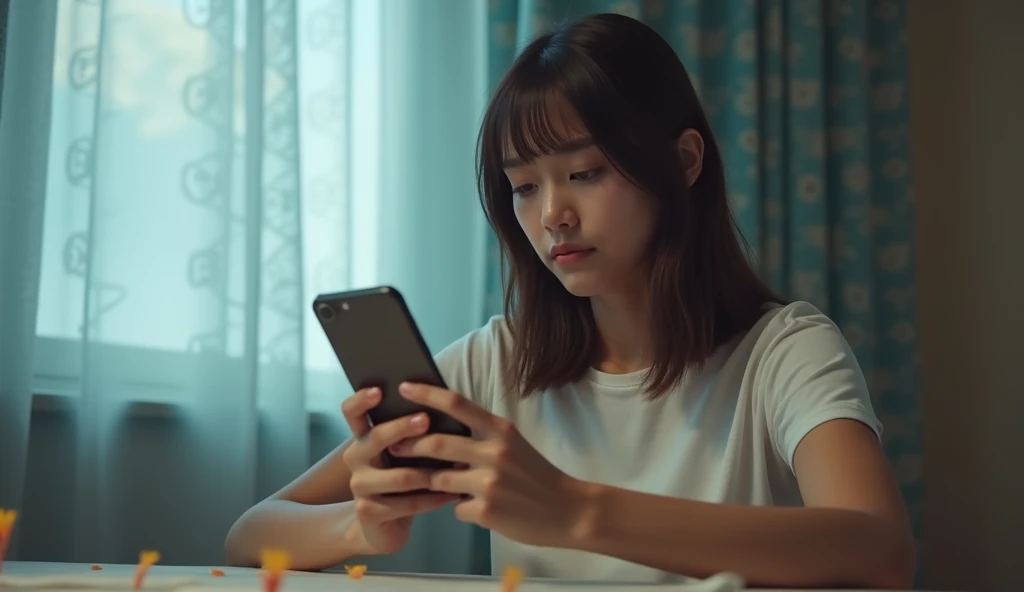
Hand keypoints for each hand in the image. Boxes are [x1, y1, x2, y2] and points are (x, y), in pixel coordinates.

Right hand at [339, 387, 460, 554]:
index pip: (352, 412)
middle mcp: (356, 458)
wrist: (384, 528)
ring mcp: (359, 486)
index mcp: (363, 437)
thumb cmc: (402, 481)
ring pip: (399, 476)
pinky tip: (452, 494)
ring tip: (458, 465)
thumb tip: (444, 409)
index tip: (380, 390)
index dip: (361, 399)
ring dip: (430, 472)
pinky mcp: (368, 512)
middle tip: (426, 419)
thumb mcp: (405, 455)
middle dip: (402, 427)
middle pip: (376, 437)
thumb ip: (414, 434)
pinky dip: (433, 499)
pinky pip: (407, 504)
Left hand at [389, 382, 588, 547]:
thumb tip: (442, 434)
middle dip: (409, 445)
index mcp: (501, 430)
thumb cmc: (536, 476)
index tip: (404, 388)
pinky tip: (474, 509)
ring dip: (430, 482)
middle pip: (438, 442)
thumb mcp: (513, 445)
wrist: (569, 511)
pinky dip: (459, 509)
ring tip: (426, 483)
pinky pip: (455, 509)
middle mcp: (495, 452)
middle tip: (394, 446)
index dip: (427, 394)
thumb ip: (482, 438)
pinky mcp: (486, 510)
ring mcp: (489, 482)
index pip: (458, 404)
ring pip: (439, 479)